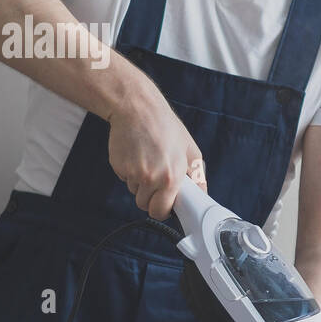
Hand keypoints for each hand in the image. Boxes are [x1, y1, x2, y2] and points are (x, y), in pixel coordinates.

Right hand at [107, 89, 206, 219]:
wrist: (137, 109)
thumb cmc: (166, 127)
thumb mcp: (190, 150)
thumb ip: (197, 176)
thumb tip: (202, 194)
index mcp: (171, 178)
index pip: (160, 211)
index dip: (162, 210)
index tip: (165, 205)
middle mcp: (151, 179)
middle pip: (144, 205)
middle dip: (150, 198)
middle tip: (156, 180)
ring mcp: (132, 173)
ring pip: (134, 191)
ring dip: (140, 183)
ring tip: (148, 160)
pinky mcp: (118, 167)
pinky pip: (124, 178)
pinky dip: (129, 172)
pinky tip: (137, 155)